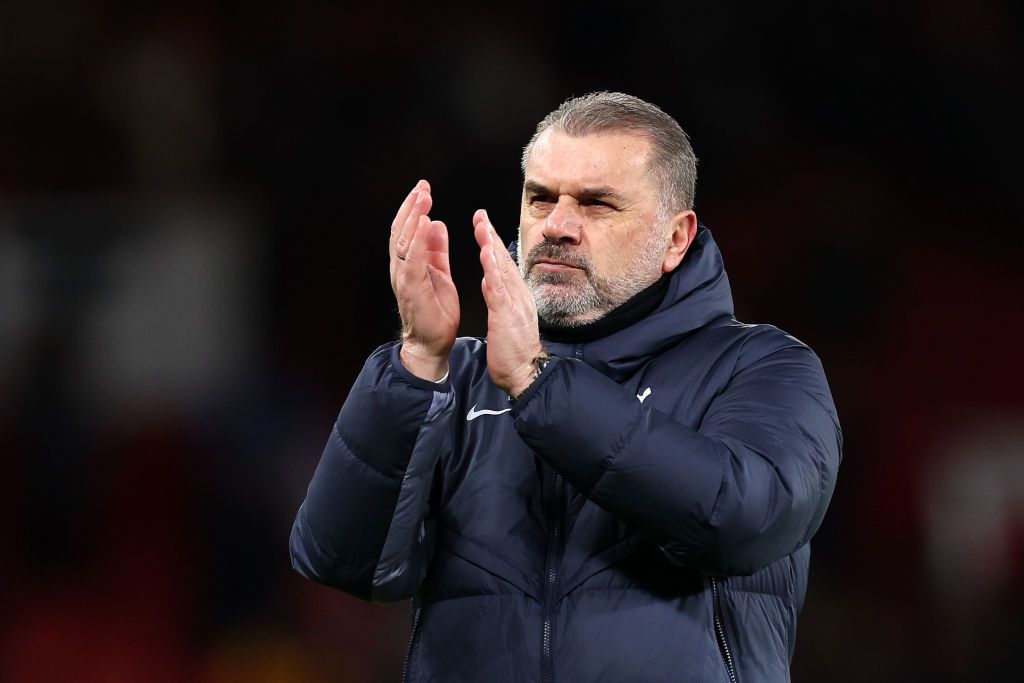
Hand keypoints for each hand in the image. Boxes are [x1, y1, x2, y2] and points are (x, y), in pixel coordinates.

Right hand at [390, 180, 459, 380]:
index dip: (413, 208)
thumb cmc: (436, 311)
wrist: (433, 342)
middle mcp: (402, 268)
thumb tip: (437, 223)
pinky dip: (418, 240)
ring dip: (413, 217)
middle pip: (401, 231)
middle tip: (422, 186)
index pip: (406, 230)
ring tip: (423, 198)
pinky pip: (413, 260)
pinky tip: (425, 224)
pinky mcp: (412, 289)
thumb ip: (436, 249)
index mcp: (408, 264)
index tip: (423, 189)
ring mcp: (404, 278)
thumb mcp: (439, 272)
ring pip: (404, 241)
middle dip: (411, 206)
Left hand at [473, 209, 542, 395]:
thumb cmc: (514, 351)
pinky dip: (492, 270)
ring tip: (482, 226)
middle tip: (480, 215)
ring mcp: (514, 304)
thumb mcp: (505, 319)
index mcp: (516, 296)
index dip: (493, 243)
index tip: (483, 225)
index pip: (503, 264)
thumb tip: (489, 281)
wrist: (525, 374)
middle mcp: (518, 295)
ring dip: (491, 246)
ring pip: (501, 269)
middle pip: (503, 260)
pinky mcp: (507, 315)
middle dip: (491, 236)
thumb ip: (498, 298)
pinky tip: (486, 255)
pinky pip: (498, 289)